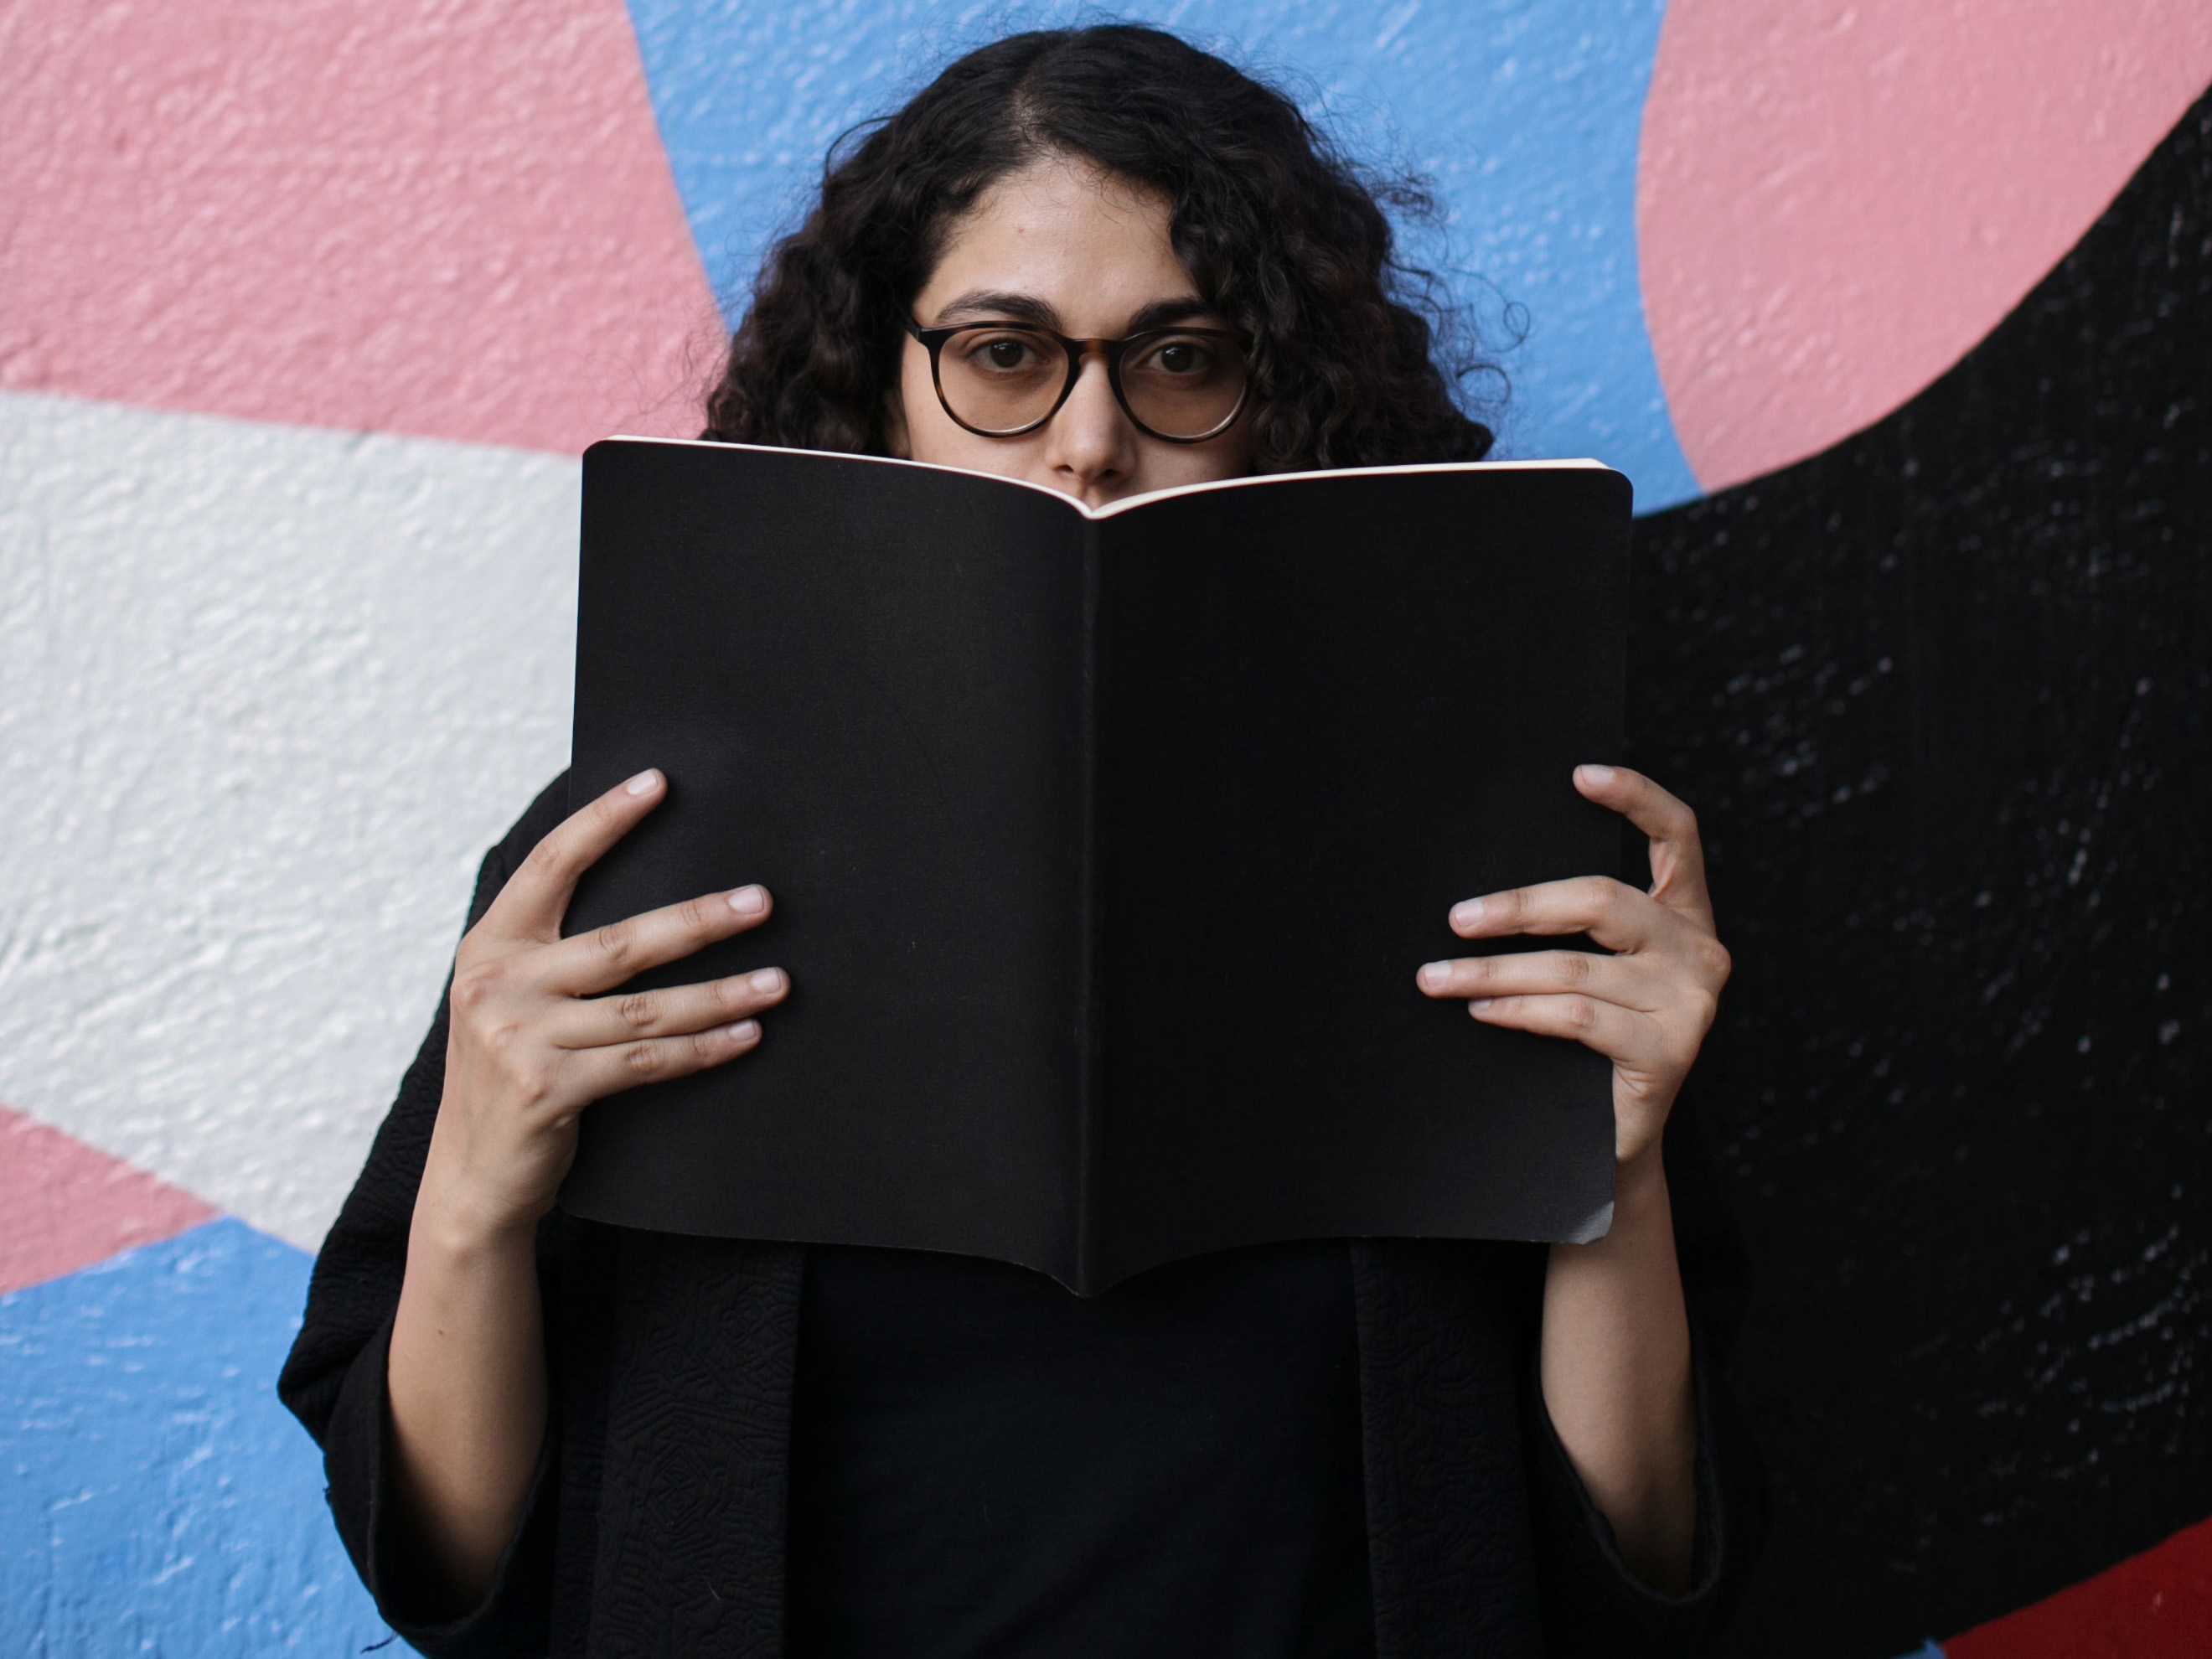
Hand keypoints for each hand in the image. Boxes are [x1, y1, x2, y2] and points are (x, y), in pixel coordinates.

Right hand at [418, 768, 787, 1242]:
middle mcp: (498, 984)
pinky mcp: (546, 1088)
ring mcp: (519, 1037)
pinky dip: (704, 1049)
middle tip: (762, 903)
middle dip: (699, 920)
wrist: (471, 1178)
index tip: (656, 782)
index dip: (602, 820)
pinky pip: (646, 1061)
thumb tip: (654, 909)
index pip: (549, 865)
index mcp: (490, 947)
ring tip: (778, 981)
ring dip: (721, 993)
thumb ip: (553, 955)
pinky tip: (747, 1034)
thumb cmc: (510, 1077)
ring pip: (646, 1008)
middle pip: (620, 942)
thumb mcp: (510, 1003)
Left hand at [1416, 764, 1728, 1164]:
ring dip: (1493, 970)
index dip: (1636, 797)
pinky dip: (1519, 1010)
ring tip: (1438, 978)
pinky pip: (1578, 1015)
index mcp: (1685, 917)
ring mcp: (1693, 1002)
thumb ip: (1573, 929)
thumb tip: (1480, 898)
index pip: (1679, 836)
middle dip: (1519, 907)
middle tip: (1456, 919)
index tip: (1580, 774)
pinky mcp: (1671, 1050)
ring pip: (1575, 966)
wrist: (1608, 1145)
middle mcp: (1701, 951)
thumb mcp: (1590, 972)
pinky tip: (1481, 1010)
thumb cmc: (1586, 1047)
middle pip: (1602, 900)